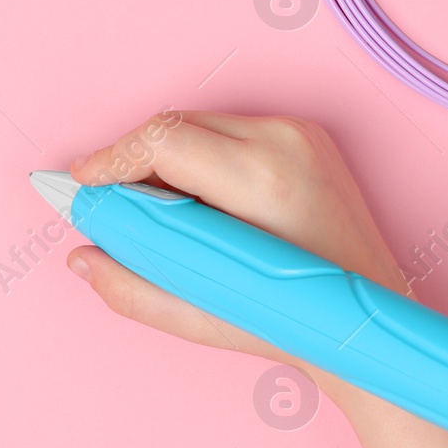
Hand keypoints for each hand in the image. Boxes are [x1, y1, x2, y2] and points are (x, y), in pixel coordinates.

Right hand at [67, 110, 410, 363]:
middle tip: (106, 203)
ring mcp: (300, 134)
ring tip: (149, 209)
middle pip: (175, 126)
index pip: (162, 141)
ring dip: (164, 158)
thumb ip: (133, 289)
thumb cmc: (296, 323)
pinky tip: (192, 201)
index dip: (110, 160)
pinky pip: (229, 132)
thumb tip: (82, 258)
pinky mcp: (307, 136)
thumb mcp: (204, 319)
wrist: (366, 321)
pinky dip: (199, 158)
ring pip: (199, 124)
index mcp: (263, 179)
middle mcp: (285, 142)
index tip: (80, 183)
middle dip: (131, 160)